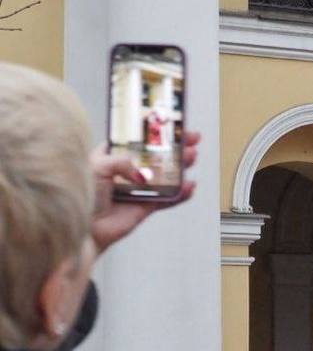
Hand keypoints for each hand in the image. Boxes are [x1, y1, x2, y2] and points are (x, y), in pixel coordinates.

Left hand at [91, 131, 199, 253]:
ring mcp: (137, 189)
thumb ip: (124, 161)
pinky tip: (190, 186)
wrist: (81, 226)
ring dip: (181, 166)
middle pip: (157, 156)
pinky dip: (180, 194)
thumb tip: (145, 172)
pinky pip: (167, 199)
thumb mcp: (98, 165)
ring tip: (193, 156)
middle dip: (176, 147)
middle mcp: (126, 171)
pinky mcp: (145, 207)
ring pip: (166, 176)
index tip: (171, 125)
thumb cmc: (81, 191)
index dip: (154, 132)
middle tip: (192, 139)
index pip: (137, 140)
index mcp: (111, 156)